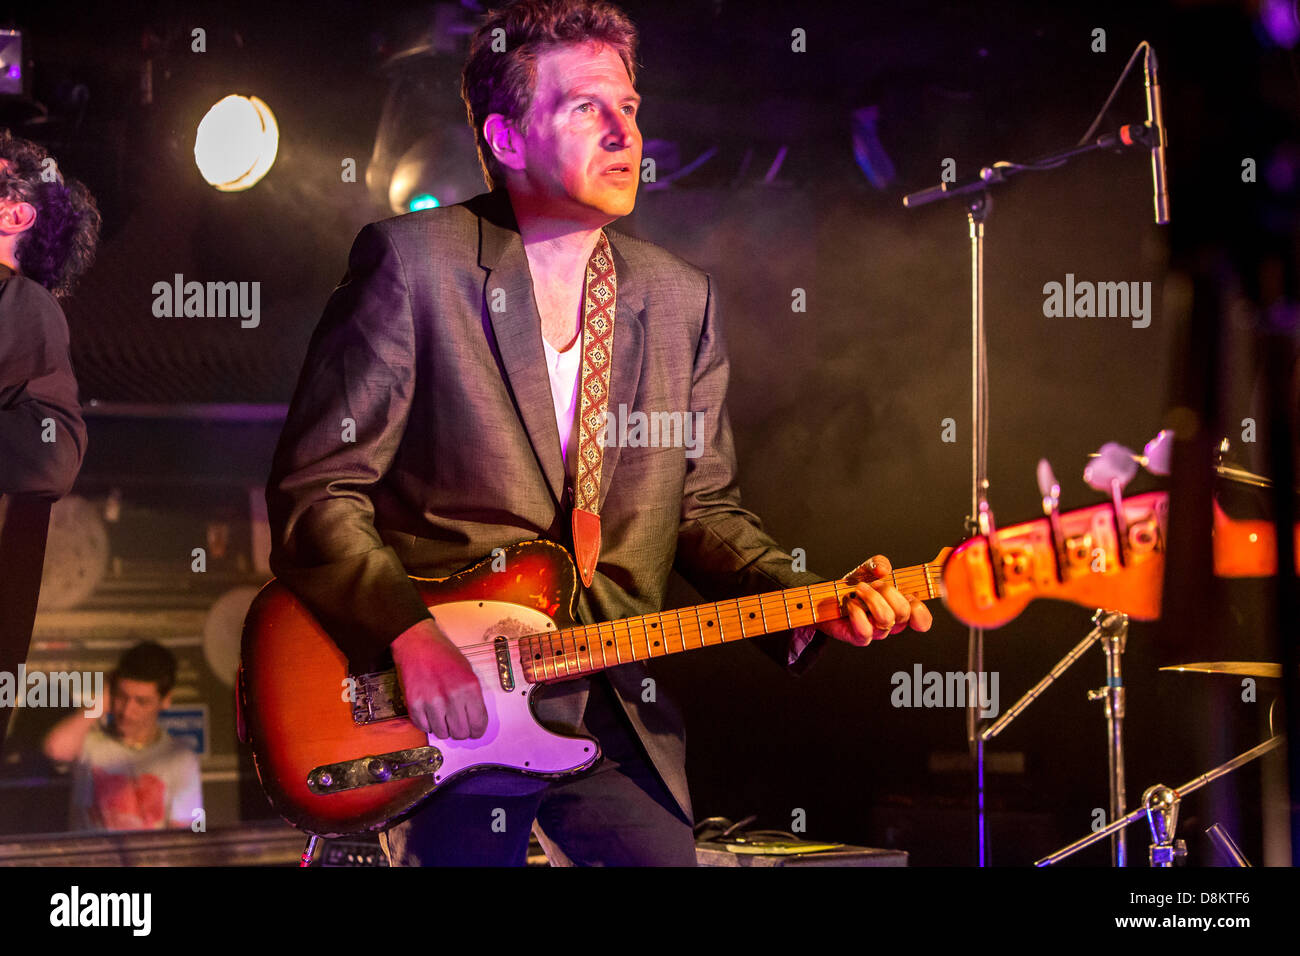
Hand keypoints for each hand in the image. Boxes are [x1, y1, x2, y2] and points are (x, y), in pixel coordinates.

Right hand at [390, 618, 488, 739]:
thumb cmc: (443, 654)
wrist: (418, 644)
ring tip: (443, 715)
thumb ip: (473, 697)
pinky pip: (424, 728)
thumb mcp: (468, 672)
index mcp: (469, 687)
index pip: (478, 723)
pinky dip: (428, 724)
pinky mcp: (414, 704)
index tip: (474, 731)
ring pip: (442, 733)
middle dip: (461, 731)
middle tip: (458, 724)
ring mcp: (431, 702)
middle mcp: (451, 696)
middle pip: (460, 733)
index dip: (477, 731)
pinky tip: (431, 713)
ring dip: (444, 728)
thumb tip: (475, 719)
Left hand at [820, 554, 932, 645]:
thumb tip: (883, 570)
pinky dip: (856, 612)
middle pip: (903, 613)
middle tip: (874, 584)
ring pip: (885, 619)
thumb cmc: (854, 585)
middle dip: (888, 592)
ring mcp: (876, 632)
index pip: (922, 621)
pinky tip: (850, 602)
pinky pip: (865, 631)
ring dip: (872, 598)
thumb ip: (879, 563)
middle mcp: (891, 623)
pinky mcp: (859, 638)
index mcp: (900, 609)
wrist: (829, 597)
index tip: (908, 595)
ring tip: (859, 589)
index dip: (919, 611)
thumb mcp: (868, 568)